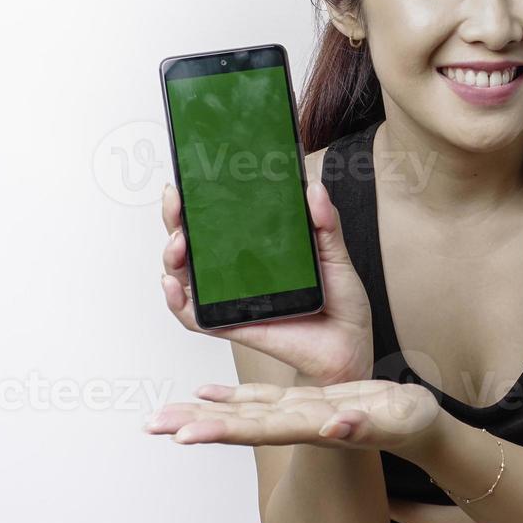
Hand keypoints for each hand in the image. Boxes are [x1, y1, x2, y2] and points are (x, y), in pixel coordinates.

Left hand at [145, 380, 441, 452]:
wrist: (421, 429)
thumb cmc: (411, 425)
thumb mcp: (393, 421)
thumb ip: (363, 427)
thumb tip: (333, 429)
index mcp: (314, 428)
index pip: (259, 430)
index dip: (222, 430)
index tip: (184, 436)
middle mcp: (298, 424)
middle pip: (238, 424)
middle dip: (195, 424)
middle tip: (152, 424)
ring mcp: (298, 415)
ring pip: (241, 412)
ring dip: (201, 413)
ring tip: (162, 414)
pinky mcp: (305, 403)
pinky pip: (258, 399)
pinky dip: (230, 396)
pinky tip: (205, 391)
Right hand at [160, 179, 374, 385]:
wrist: (350, 342)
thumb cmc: (339, 300)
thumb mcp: (334, 252)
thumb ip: (324, 222)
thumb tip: (314, 188)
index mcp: (256, 250)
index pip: (215, 223)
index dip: (195, 202)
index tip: (188, 180)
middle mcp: (236, 273)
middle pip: (191, 245)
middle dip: (174, 219)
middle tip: (175, 199)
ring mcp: (232, 299)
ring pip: (185, 278)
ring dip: (172, 258)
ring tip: (178, 241)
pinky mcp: (233, 325)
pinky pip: (195, 318)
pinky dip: (177, 303)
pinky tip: (174, 285)